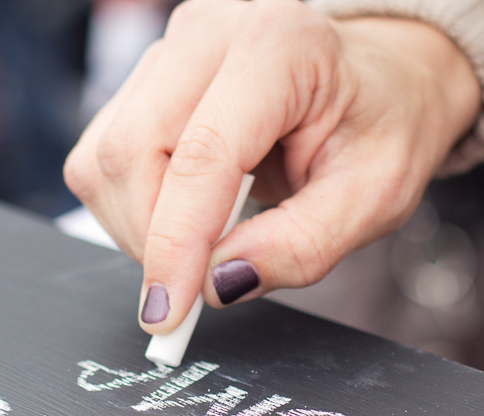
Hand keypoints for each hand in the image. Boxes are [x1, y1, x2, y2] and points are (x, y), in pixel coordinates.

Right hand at [64, 0, 480, 333]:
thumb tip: (216, 284)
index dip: (176, 242)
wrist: (375, 80)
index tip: (167, 313)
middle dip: (153, 241)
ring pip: (104, 161)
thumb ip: (300, 247)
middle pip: (131, 154)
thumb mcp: (373, 198)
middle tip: (198, 283)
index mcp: (281, 46)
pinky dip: (134, 208)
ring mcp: (168, 52)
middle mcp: (209, 33)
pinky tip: (185, 211)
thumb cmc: (381, 126)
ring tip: (206, 237)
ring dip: (140, 227)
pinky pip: (102, 159)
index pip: (202, 154)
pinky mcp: (143, 80)